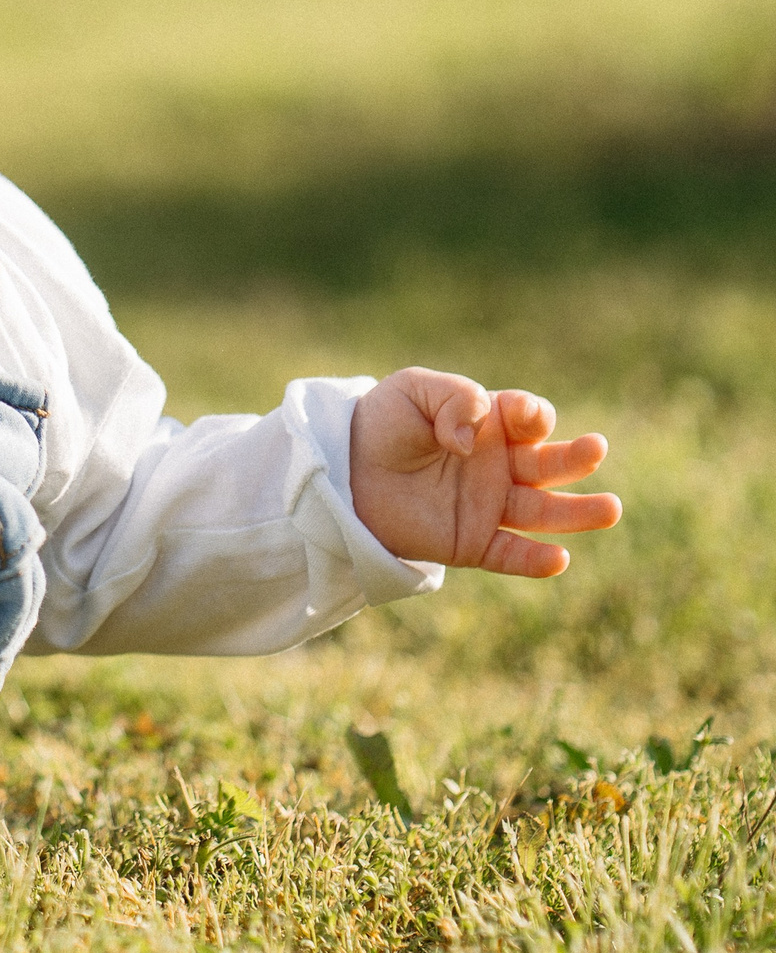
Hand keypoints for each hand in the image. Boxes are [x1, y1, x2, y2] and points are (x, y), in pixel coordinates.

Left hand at [349, 368, 620, 577]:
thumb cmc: (381, 423)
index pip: (529, 419)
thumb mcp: (412, 391)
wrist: (340, 468)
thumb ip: (454, 398)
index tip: (520, 415)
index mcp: (491, 424)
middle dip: (574, 457)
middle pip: (548, 464)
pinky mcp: (469, 542)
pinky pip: (508, 555)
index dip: (531, 415)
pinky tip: (558, 559)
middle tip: (596, 449)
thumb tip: (474, 441)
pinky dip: (534, 561)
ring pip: (543, 513)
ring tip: (610, 509)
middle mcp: (498, 466)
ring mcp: (487, 505)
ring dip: (577, 513)